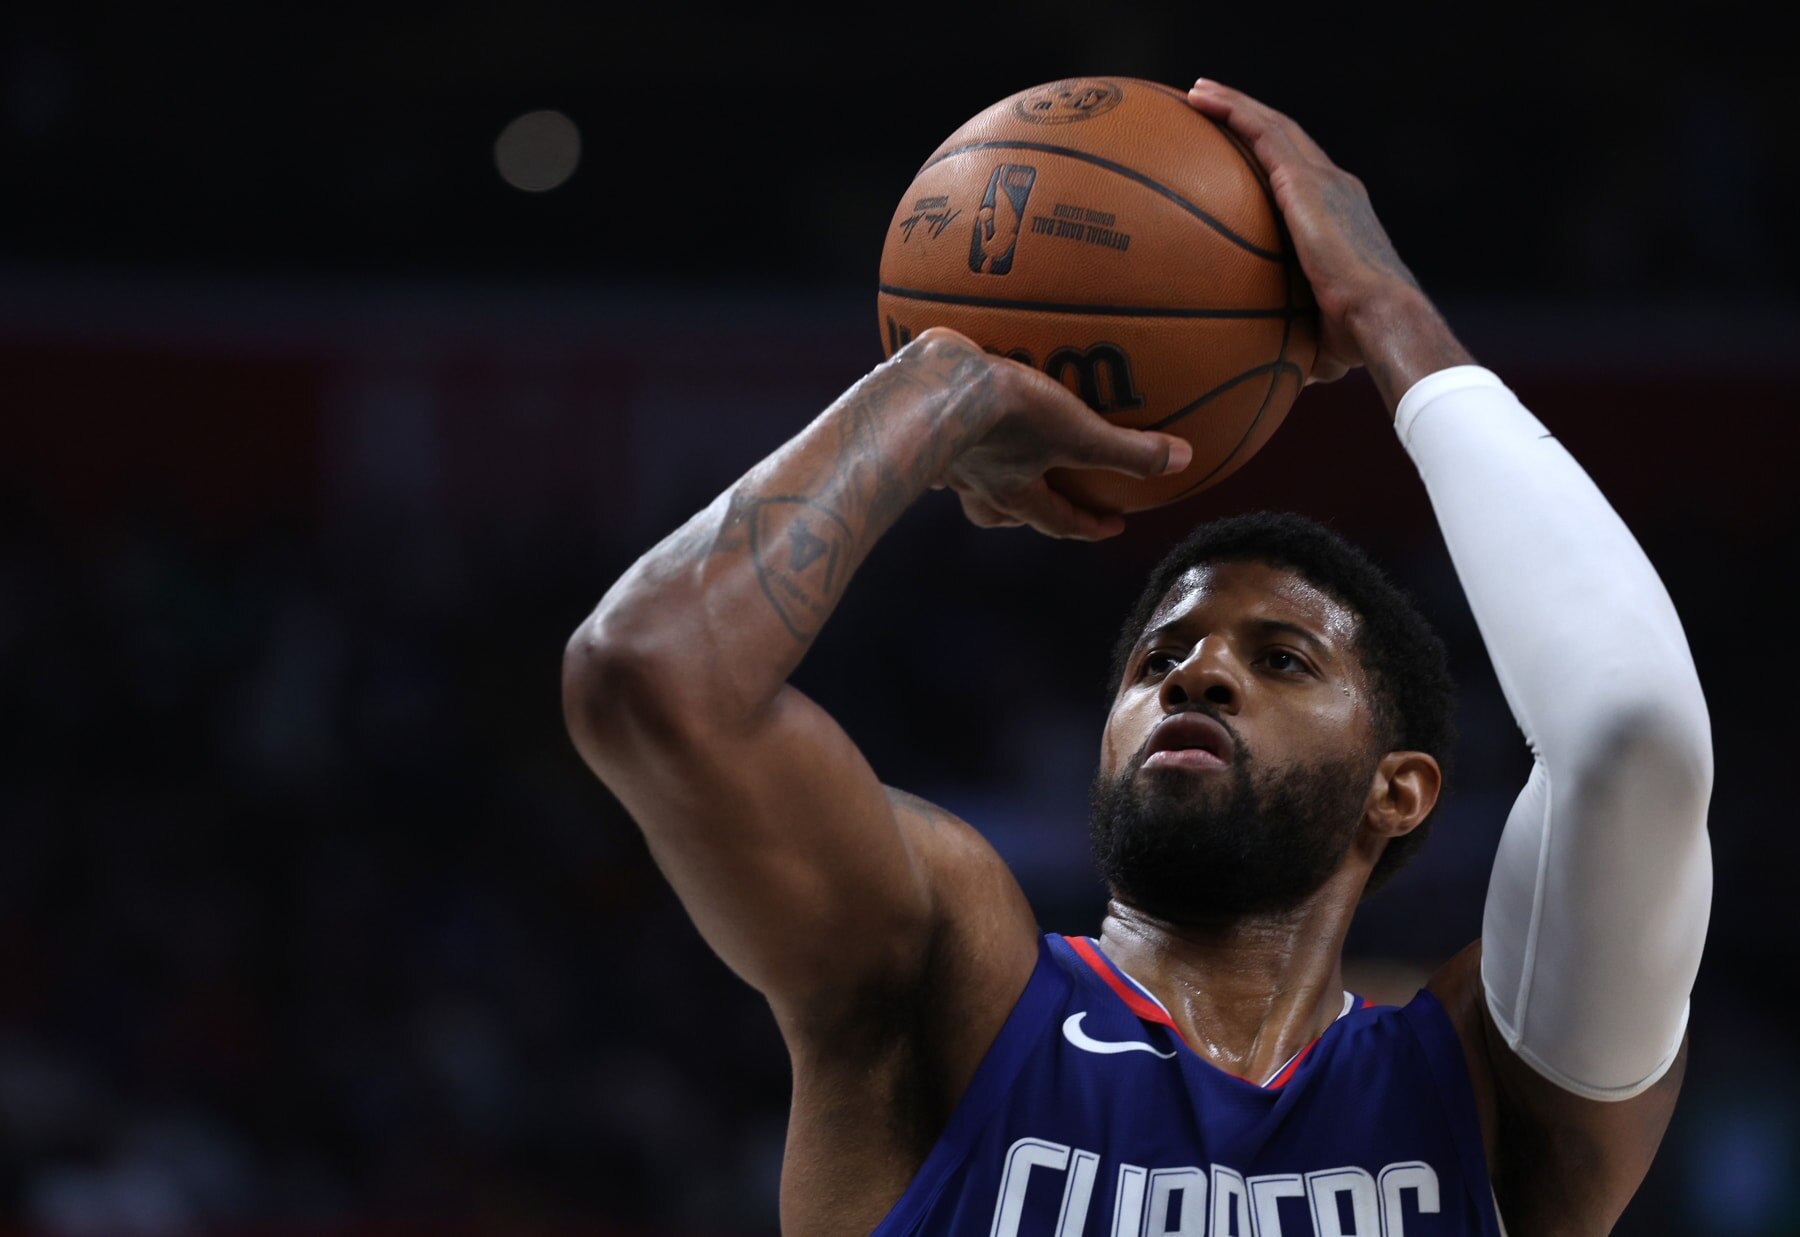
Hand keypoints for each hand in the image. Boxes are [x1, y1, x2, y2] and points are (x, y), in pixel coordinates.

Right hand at [902, 328, 1191, 539]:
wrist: (935, 384)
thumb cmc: (1009, 416)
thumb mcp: (1080, 432)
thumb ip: (1131, 450)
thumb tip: (1186, 460)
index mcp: (1015, 492)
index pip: (1058, 522)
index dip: (1089, 527)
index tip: (1113, 526)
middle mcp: (977, 484)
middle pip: (1002, 514)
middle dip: (1027, 511)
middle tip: (1046, 499)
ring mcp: (946, 458)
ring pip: (966, 481)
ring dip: (984, 477)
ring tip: (996, 459)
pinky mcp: (921, 422)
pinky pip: (939, 438)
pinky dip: (950, 435)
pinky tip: (953, 414)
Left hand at [1185, 79, 1470, 405]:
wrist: (1381, 320)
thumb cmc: (1354, 342)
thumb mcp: (1316, 339)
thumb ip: (1292, 342)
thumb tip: (1267, 370)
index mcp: (1339, 220)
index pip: (1302, 181)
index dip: (1274, 164)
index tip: (1243, 162)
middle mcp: (1335, 189)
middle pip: (1286, 141)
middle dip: (1250, 122)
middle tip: (1211, 111)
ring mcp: (1322, 180)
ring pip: (1271, 126)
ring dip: (1235, 105)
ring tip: (1197, 93)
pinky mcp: (1306, 180)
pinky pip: (1262, 132)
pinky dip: (1233, 110)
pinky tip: (1200, 100)